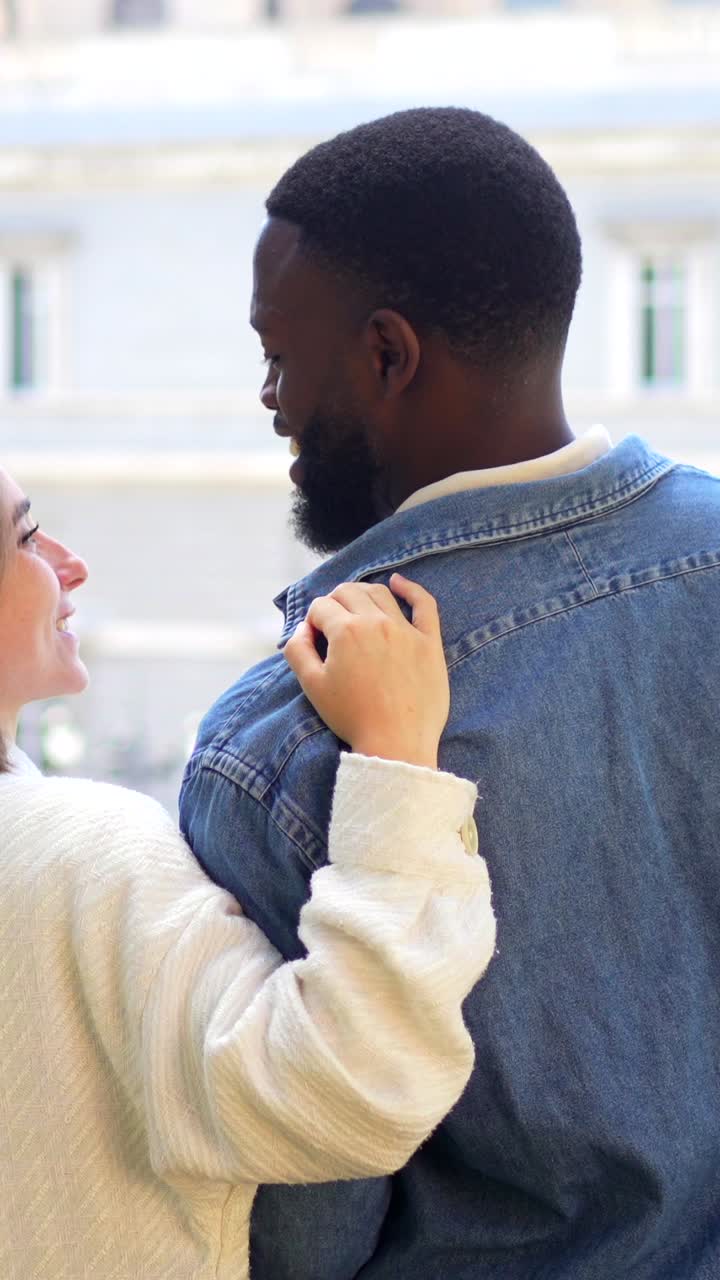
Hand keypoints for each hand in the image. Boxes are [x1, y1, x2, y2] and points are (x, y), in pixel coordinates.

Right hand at [283, 573, 448, 769]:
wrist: (396, 744)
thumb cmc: (352, 717)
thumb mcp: (312, 686)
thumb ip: (297, 650)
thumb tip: (300, 628)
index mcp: (346, 631)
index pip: (321, 607)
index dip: (312, 621)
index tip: (315, 641)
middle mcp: (376, 622)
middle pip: (349, 592)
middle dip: (334, 602)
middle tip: (332, 624)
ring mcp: (406, 630)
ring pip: (380, 593)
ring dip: (362, 594)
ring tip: (356, 607)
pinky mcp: (430, 642)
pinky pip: (424, 604)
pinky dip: (410, 588)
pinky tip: (398, 582)